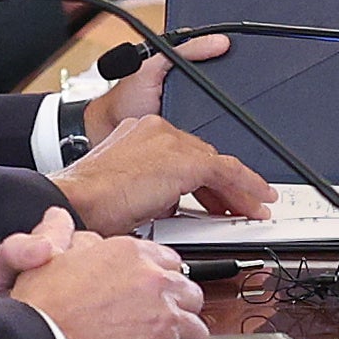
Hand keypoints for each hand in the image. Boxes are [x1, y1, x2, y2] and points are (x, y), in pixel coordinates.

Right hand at [13, 226, 208, 338]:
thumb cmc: (42, 306)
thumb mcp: (49, 254)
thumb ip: (63, 232)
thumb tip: (61, 219)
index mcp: (132, 254)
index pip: (170, 262)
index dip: (160, 279)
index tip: (154, 292)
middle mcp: (154, 281)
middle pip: (189, 292)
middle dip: (177, 307)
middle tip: (160, 319)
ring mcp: (164, 316)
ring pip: (195, 327)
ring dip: (181, 337)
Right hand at [62, 113, 274, 231]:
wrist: (79, 202)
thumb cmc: (89, 205)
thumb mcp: (125, 194)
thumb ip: (152, 192)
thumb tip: (170, 207)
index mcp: (137, 134)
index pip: (181, 154)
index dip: (201, 180)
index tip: (212, 197)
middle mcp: (156, 130)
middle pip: (201, 157)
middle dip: (222, 187)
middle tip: (237, 207)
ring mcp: (171, 141)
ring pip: (216, 164)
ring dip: (237, 190)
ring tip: (252, 209)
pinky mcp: (186, 159)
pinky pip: (227, 171)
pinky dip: (247, 186)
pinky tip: (259, 200)